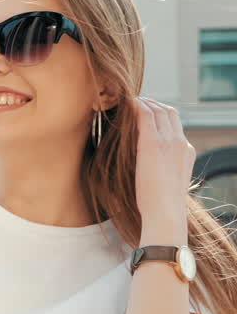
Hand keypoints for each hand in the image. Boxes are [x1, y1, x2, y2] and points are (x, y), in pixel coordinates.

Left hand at [133, 98, 193, 243]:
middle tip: (135, 102)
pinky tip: (126, 104)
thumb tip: (147, 172)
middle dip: (153, 104)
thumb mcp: (166, 184)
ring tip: (128, 101)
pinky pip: (146, 115)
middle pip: (169, 112)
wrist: (165, 212)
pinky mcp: (153, 143)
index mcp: (186, 151)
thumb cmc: (159, 206)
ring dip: (144, 103)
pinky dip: (137, 107)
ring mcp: (169, 141)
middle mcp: (181, 143)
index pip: (176, 124)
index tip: (145, 113)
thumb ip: (161, 171)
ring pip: (159, 110)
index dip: (160, 114)